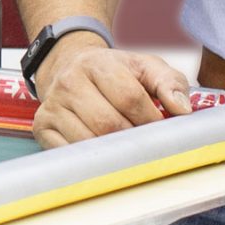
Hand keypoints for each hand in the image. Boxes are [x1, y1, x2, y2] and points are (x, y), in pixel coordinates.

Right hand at [31, 37, 191, 147]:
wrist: (72, 68)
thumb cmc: (116, 73)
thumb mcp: (146, 68)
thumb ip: (170, 84)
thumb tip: (182, 111)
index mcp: (98, 64)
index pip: (130, 97)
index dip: (150, 119)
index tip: (160, 129)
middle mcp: (70, 82)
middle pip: (108, 124)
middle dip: (133, 139)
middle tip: (145, 144)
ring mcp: (53, 105)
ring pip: (88, 142)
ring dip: (113, 153)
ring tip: (126, 149)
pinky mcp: (42, 126)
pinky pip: (68, 153)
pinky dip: (89, 161)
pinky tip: (103, 156)